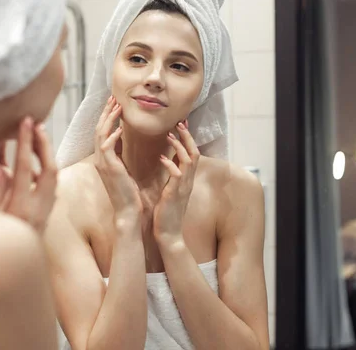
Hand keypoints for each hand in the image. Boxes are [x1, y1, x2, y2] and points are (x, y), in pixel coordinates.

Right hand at [0, 117, 57, 233]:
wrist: (11, 277)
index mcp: (19, 207)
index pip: (26, 167)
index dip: (26, 142)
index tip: (26, 122)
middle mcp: (37, 209)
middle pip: (49, 169)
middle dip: (44, 144)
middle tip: (36, 125)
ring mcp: (44, 212)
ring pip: (54, 177)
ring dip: (48, 155)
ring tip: (39, 138)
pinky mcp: (45, 216)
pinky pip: (52, 187)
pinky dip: (48, 170)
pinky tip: (39, 163)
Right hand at [94, 96, 142, 217]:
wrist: (127, 210)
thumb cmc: (127, 191)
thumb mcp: (122, 167)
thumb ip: (118, 151)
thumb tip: (120, 135)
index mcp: (102, 158)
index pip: (101, 131)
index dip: (107, 116)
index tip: (114, 103)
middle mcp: (99, 159)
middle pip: (98, 129)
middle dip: (106, 112)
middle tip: (113, 98)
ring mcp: (102, 163)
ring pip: (100, 135)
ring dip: (109, 119)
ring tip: (117, 106)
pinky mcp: (109, 168)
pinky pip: (107, 148)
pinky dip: (112, 136)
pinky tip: (120, 128)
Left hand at [153, 120, 199, 242]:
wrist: (168, 234)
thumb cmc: (166, 212)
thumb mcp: (171, 189)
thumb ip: (172, 174)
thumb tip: (167, 158)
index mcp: (186, 179)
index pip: (191, 153)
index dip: (187, 138)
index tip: (180, 124)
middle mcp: (188, 181)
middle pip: (194, 152)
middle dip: (187, 136)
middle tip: (178, 123)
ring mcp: (183, 187)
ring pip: (189, 161)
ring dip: (179, 146)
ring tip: (169, 135)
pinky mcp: (175, 194)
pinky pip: (177, 175)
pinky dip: (170, 164)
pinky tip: (161, 157)